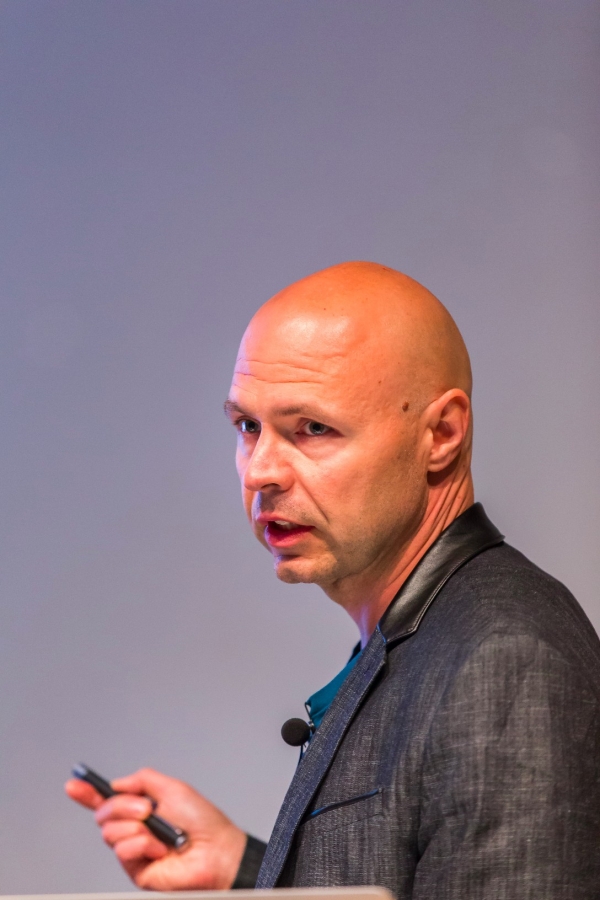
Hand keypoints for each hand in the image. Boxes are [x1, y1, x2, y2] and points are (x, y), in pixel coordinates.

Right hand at [65, 768, 247, 890]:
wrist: (216, 850)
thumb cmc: (203, 821)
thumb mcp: (172, 788)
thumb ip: (143, 780)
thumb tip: (118, 783)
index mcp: (142, 807)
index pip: (108, 800)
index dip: (88, 793)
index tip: (73, 785)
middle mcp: (135, 827)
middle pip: (104, 812)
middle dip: (122, 806)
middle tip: (146, 809)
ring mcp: (135, 849)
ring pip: (109, 831)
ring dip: (135, 826)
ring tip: (159, 831)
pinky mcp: (136, 869)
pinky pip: (123, 849)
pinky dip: (142, 844)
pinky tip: (160, 849)